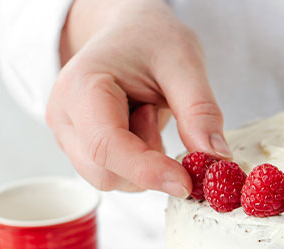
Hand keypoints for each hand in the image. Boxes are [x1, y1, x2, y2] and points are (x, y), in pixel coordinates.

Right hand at [46, 0, 229, 196]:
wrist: (129, 31)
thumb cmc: (150, 38)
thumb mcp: (184, 62)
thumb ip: (200, 111)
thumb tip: (218, 159)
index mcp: (81, 88)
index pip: (107, 146)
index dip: (147, 170)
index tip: (186, 182)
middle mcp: (65, 118)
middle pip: (106, 174)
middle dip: (149, 164)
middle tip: (159, 114)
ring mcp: (70, 136)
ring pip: (113, 180)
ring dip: (146, 162)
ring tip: (148, 112)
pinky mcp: (83, 149)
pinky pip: (118, 175)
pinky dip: (143, 163)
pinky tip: (143, 125)